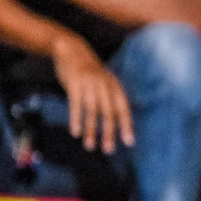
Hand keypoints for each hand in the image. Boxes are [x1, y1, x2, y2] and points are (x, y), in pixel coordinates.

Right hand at [50, 34, 133, 152]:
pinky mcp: (74, 83)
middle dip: (109, 133)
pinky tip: (75, 132)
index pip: (123, 109)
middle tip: (109, 150)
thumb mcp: (105, 82)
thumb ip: (111, 99)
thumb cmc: (90, 72)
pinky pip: (75, 105)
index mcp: (114, 87)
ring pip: (92, 112)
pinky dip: (76, 119)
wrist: (71, 50)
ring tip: (90, 146)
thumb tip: (117, 122)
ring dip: (91, 130)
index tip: (129, 143)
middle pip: (108, 113)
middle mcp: (104, 86)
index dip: (126, 126)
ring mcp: (89, 84)